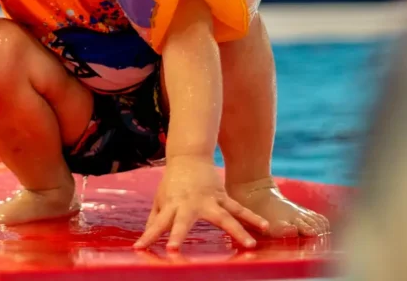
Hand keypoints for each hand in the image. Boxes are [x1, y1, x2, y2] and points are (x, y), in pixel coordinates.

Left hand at [134, 155, 268, 249]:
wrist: (188, 157)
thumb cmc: (172, 183)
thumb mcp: (160, 199)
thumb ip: (155, 219)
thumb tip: (145, 238)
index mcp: (172, 205)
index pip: (158, 223)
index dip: (150, 235)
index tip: (141, 247)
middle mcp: (189, 204)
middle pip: (183, 222)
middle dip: (178, 235)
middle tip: (173, 249)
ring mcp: (208, 200)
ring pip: (224, 217)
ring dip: (237, 231)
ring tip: (250, 245)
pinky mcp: (222, 197)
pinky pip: (239, 209)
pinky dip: (253, 218)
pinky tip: (266, 227)